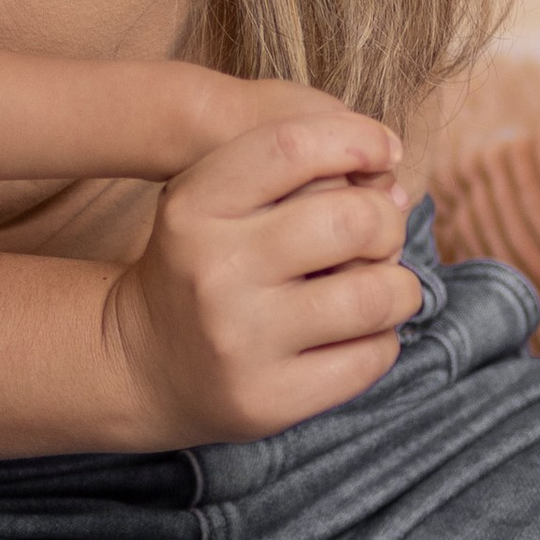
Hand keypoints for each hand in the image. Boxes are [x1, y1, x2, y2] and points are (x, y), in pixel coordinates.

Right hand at [104, 110, 423, 442]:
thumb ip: (292, 172)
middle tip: (380, 234)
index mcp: (195, 207)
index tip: (387, 152)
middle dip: (386, 222)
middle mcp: (215, 271)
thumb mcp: (214, 200)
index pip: (293, 147)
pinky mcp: (270, 400)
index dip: (359, 139)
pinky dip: (382, 338)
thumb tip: (394, 184)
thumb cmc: (201, 264)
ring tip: (382, 287)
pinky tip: (355, 334)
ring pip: (375, 295)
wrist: (139, 361)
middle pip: (351, 221)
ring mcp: (242, 341)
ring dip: (399, 286)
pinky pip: (371, 357)